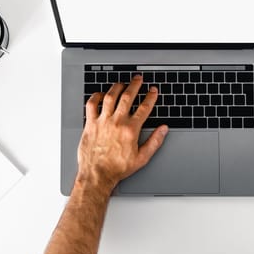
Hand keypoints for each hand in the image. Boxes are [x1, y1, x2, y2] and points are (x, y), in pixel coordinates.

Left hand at [77, 75, 168, 190]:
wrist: (97, 175)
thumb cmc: (117, 168)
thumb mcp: (142, 158)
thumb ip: (154, 142)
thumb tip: (163, 130)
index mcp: (130, 129)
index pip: (144, 108)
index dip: (150, 97)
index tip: (153, 91)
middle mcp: (117, 122)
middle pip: (127, 97)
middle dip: (135, 85)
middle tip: (138, 78)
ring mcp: (102, 121)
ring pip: (110, 97)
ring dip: (117, 87)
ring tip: (122, 83)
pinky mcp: (90, 124)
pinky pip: (91, 105)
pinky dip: (96, 96)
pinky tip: (101, 94)